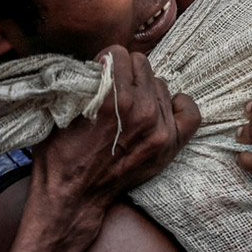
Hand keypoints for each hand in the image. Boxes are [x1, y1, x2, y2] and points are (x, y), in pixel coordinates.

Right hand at [28, 46, 200, 231]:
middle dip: (124, 73)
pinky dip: (177, 105)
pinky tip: (161, 107)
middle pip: (142, 64)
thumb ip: (83, 81)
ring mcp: (159, 128)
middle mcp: (141, 110)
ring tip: (129, 106)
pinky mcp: (169, 145)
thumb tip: (100, 62)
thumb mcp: (62, 109)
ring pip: (161, 83)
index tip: (99, 74)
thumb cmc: (61, 155)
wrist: (74, 198)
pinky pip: (189, 112)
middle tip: (113, 91)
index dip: (105, 62)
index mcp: (112, 98)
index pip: (119, 53)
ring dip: (145, 90)